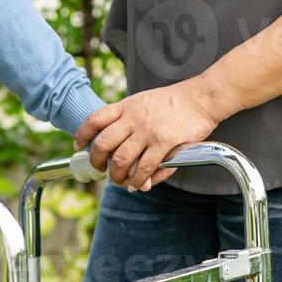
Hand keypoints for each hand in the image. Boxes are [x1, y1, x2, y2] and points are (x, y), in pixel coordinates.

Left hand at [74, 79, 225, 190]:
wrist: (202, 98)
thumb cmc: (175, 101)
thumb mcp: (145, 101)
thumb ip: (131, 120)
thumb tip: (121, 148)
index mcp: (127, 106)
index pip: (95, 119)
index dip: (82, 134)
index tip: (79, 145)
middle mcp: (133, 118)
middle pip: (102, 144)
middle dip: (97, 162)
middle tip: (102, 170)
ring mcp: (147, 131)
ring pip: (121, 161)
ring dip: (117, 177)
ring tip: (121, 181)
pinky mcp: (163, 143)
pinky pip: (144, 168)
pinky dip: (138, 180)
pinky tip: (140, 183)